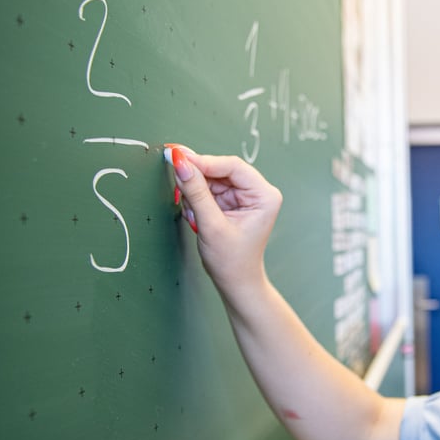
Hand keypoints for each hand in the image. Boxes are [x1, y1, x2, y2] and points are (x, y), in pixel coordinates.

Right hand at [166, 144, 282, 290]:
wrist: (235, 282)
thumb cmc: (232, 261)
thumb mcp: (211, 225)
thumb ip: (195, 193)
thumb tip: (180, 163)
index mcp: (264, 195)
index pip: (232, 166)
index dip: (203, 160)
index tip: (177, 157)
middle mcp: (257, 192)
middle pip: (220, 169)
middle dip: (197, 178)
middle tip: (175, 177)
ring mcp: (244, 196)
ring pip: (211, 178)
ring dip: (195, 191)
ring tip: (193, 214)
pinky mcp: (231, 202)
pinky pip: (208, 189)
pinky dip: (196, 199)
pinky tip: (195, 215)